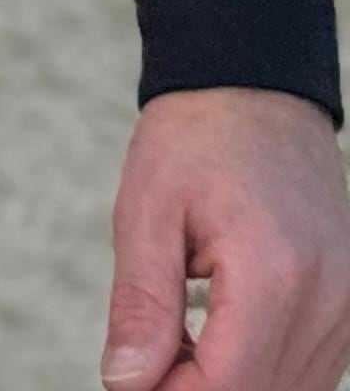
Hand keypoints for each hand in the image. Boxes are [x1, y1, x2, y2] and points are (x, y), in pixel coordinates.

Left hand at [104, 87, 349, 389]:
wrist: (254, 92)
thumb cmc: (193, 143)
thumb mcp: (144, 212)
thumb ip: (140, 305)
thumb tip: (125, 382)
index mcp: (274, 273)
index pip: (230, 384)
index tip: (129, 381)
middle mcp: (330, 299)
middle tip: (144, 362)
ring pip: (294, 390)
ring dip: (231, 383)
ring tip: (173, 345)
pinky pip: (313, 369)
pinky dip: (262, 370)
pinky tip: (211, 339)